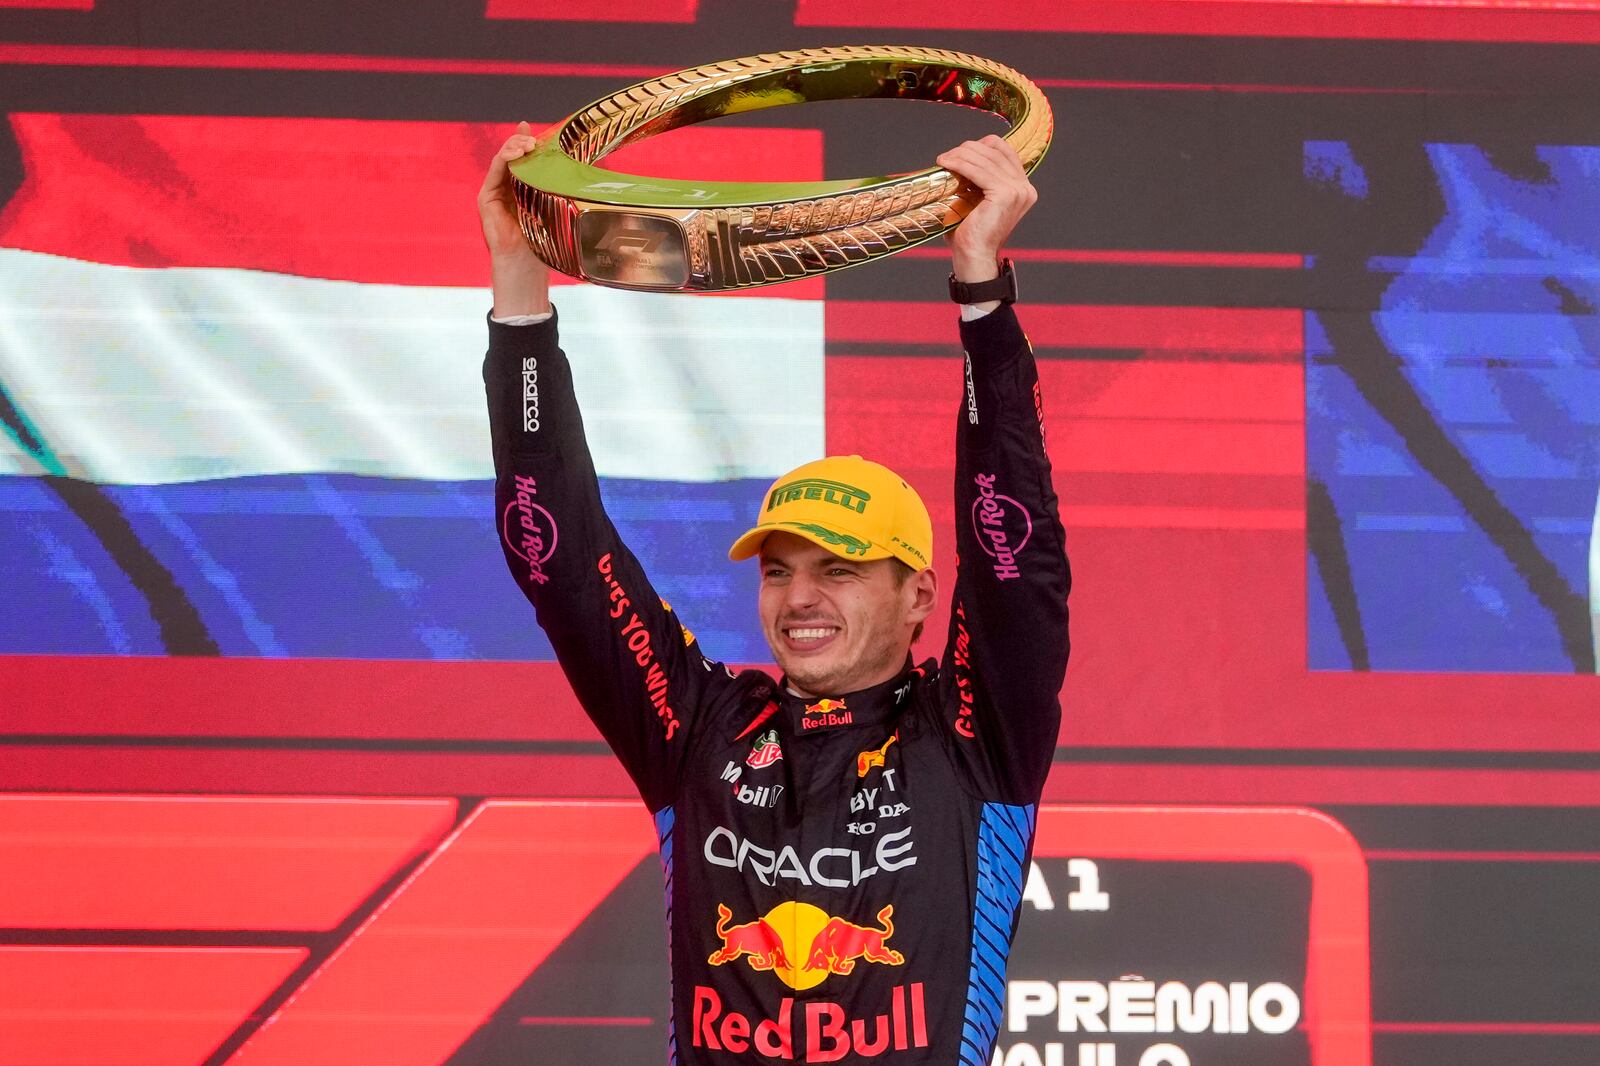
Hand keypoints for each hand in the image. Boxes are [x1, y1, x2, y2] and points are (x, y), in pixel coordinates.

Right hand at [479, 122, 550, 316]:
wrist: (526, 264)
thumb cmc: (544, 241)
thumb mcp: (556, 207)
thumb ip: (560, 189)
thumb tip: (582, 170)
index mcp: (524, 188)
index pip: (526, 159)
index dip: (530, 142)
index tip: (540, 131)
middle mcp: (508, 186)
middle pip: (514, 155)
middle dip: (523, 142)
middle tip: (537, 139)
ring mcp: (495, 190)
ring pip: (504, 158)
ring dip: (516, 146)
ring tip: (529, 143)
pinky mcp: (486, 196)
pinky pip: (495, 170)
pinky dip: (505, 158)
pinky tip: (517, 153)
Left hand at [936, 134, 1037, 281]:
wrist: (974, 257)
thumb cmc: (971, 232)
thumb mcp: (978, 199)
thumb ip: (978, 178)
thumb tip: (960, 155)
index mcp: (1023, 187)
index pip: (1004, 151)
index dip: (981, 145)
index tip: (959, 151)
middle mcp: (1025, 187)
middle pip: (995, 151)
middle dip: (967, 149)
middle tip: (947, 156)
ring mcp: (1017, 190)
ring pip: (985, 159)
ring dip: (960, 155)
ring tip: (943, 159)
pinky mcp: (1005, 194)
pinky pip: (978, 171)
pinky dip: (960, 164)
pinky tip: (946, 164)